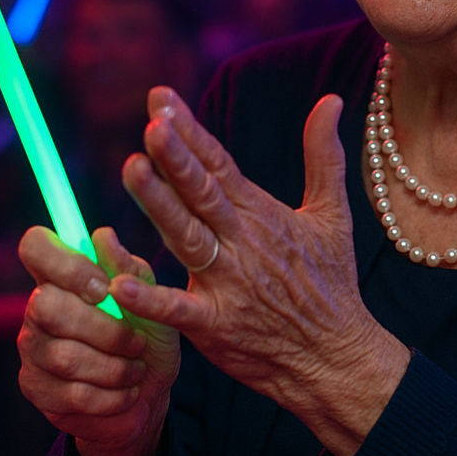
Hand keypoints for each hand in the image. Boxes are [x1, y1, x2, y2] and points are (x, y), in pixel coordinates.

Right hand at [17, 225, 179, 455]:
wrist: (149, 393)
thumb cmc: (149, 337)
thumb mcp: (155, 302)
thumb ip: (131, 272)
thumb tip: (103, 235)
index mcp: (66, 276)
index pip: (37, 247)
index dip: (65, 263)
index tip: (104, 287)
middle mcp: (39, 307)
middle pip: (44, 304)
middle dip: (104, 329)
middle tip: (137, 342)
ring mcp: (32, 348)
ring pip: (65, 356)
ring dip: (115, 367)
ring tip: (137, 369)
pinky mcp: (35, 388)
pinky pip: (71, 393)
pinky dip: (111, 396)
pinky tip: (126, 392)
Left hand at [114, 87, 409, 455]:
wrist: (336, 356)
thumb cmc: (332, 282)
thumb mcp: (332, 213)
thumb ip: (323, 156)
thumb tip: (330, 100)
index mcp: (262, 214)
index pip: (220, 163)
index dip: (190, 130)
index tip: (160, 98)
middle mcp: (243, 242)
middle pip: (203, 193)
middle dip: (177, 157)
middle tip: (152, 124)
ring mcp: (229, 284)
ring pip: (188, 237)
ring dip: (160, 205)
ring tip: (133, 169)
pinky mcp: (216, 326)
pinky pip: (178, 309)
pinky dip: (151, 298)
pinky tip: (119, 282)